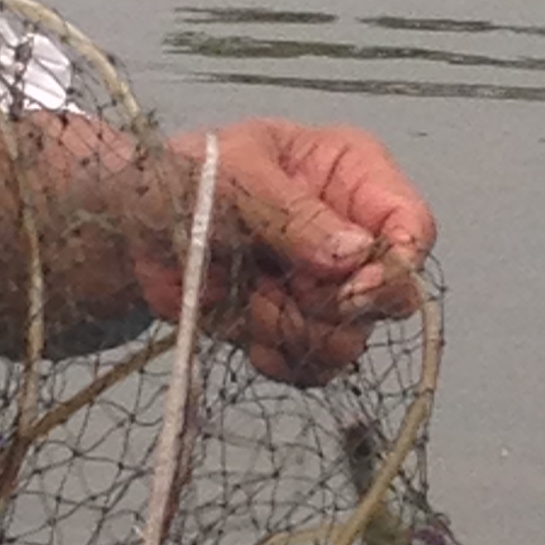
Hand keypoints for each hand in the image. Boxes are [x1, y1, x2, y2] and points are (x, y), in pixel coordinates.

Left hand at [140, 118, 434, 384]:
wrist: (130, 227)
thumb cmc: (185, 178)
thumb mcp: (236, 177)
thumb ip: (293, 213)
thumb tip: (353, 256)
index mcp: (354, 177)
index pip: (413, 227)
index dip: (394, 267)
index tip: (348, 291)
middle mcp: (353, 234)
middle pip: (392, 296)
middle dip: (336, 307)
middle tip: (282, 290)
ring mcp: (326, 288)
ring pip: (351, 341)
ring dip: (295, 332)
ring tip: (249, 301)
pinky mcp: (295, 329)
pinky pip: (310, 368)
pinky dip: (276, 357)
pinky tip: (242, 327)